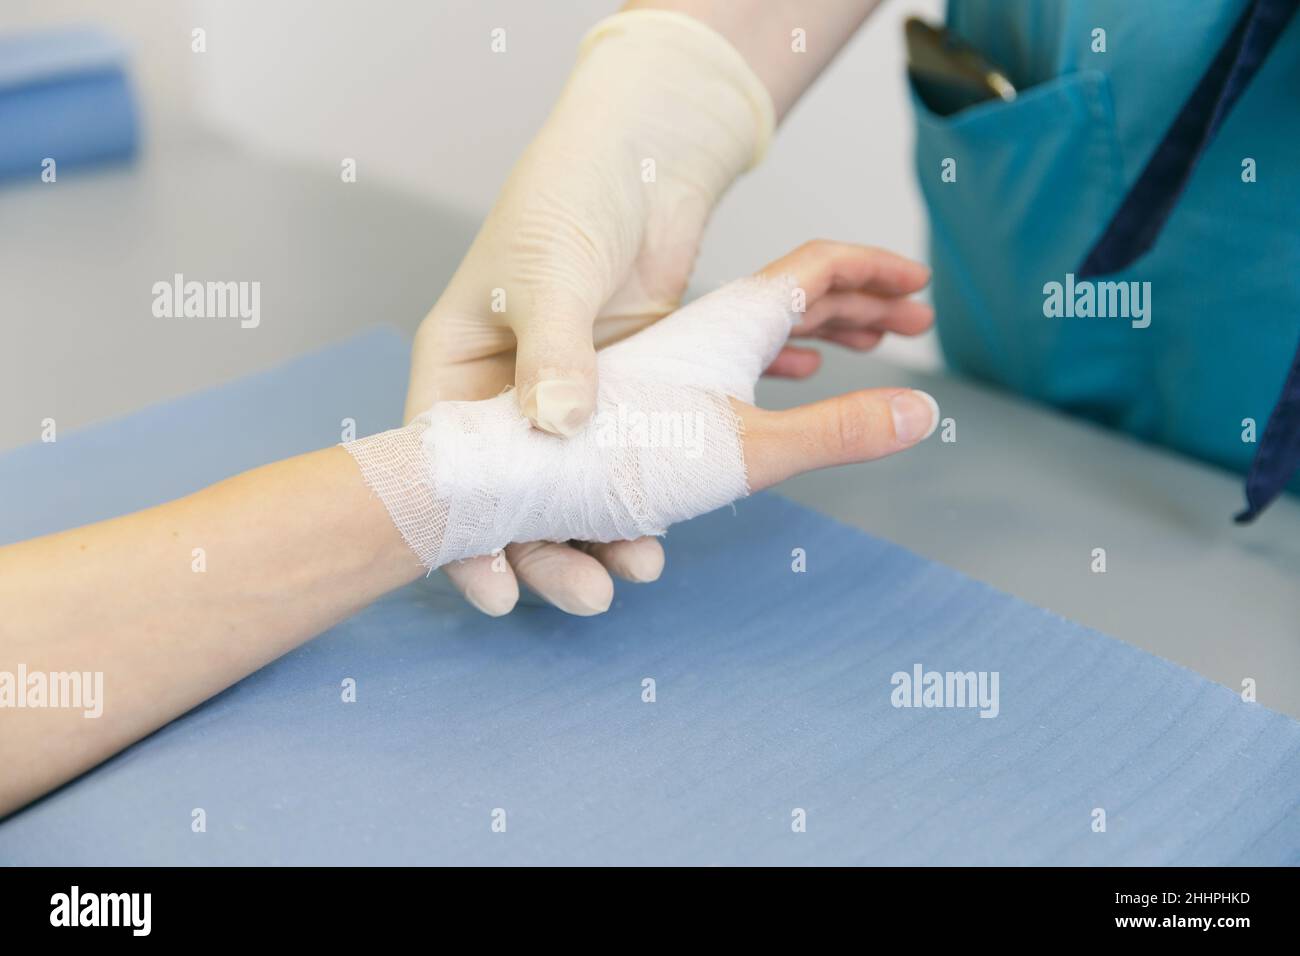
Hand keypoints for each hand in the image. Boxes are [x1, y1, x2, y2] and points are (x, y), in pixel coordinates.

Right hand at [405, 12, 773, 615]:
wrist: (641, 156)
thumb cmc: (569, 196)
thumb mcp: (549, 271)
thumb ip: (553, 349)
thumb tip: (557, 425)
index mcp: (460, 367)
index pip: (448, 467)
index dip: (465, 535)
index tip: (497, 592)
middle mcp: (506, 394)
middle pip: (516, 494)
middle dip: (552, 547)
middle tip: (590, 593)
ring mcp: (566, 400)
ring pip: (578, 486)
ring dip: (610, 527)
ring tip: (645, 564)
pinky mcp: (624, 395)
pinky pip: (632, 455)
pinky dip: (657, 483)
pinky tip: (683, 515)